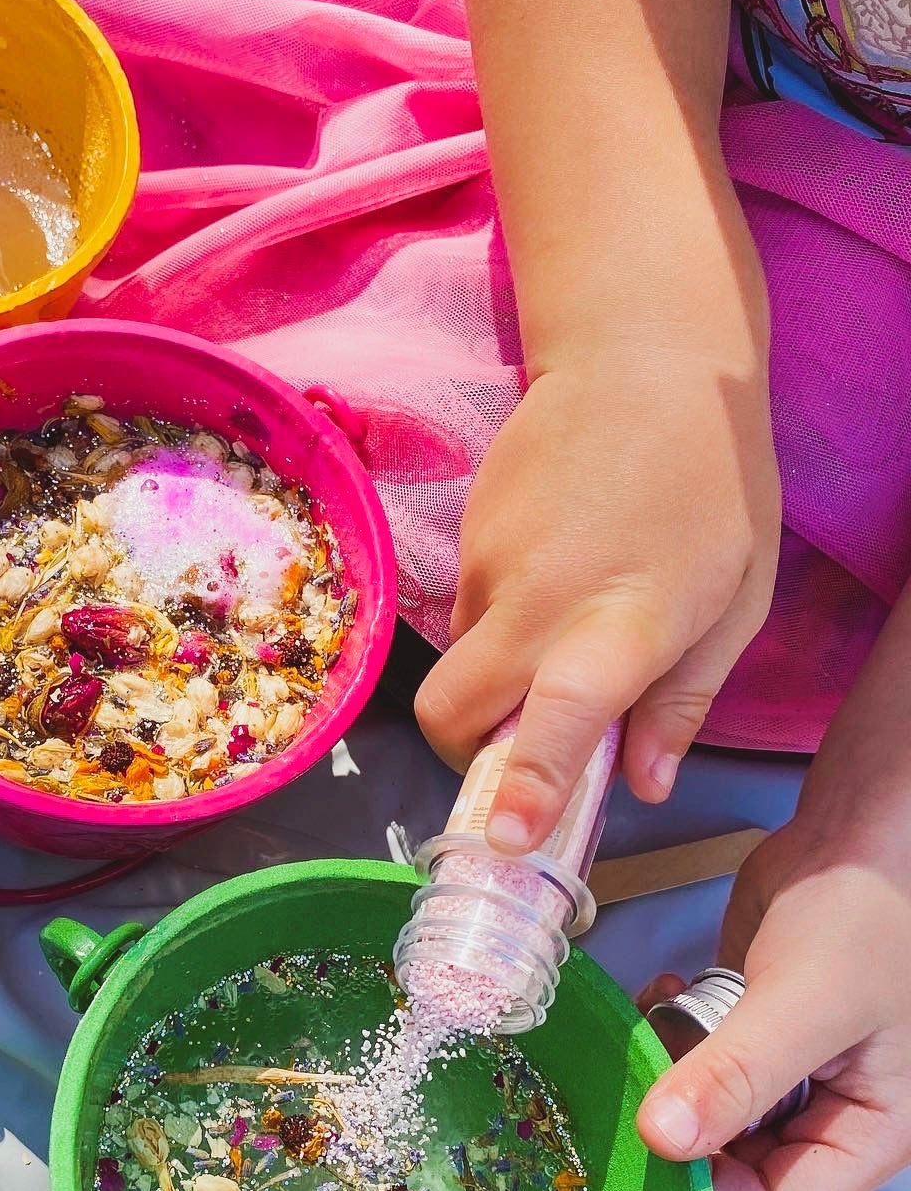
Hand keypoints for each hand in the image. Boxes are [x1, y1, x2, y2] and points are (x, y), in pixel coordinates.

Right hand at [415, 348, 778, 850]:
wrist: (640, 353)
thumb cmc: (713, 483)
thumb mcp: (735, 599)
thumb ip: (683, 700)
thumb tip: (642, 784)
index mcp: (624, 621)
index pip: (561, 715)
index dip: (528, 784)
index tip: (505, 837)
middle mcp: (540, 600)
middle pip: (455, 714)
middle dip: (472, 756)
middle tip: (525, 750)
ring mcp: (489, 566)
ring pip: (464, 664)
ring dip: (501, 677)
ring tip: (569, 623)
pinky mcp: (464, 539)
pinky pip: (469, 614)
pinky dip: (501, 625)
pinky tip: (555, 570)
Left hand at [637, 813, 910, 1190]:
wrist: (863, 830)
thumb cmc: (865, 914)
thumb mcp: (807, 1001)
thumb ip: (739, 1076)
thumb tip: (662, 1144)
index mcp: (869, 1132)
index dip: (716, 1190)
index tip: (655, 1139)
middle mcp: (828, 1114)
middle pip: (737, 1167)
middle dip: (684, 1124)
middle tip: (641, 1075)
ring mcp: (788, 1071)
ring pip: (708, 1111)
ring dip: (671, 1073)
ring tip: (658, 1017)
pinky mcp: (752, 1027)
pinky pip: (699, 1060)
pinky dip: (673, 1034)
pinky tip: (665, 991)